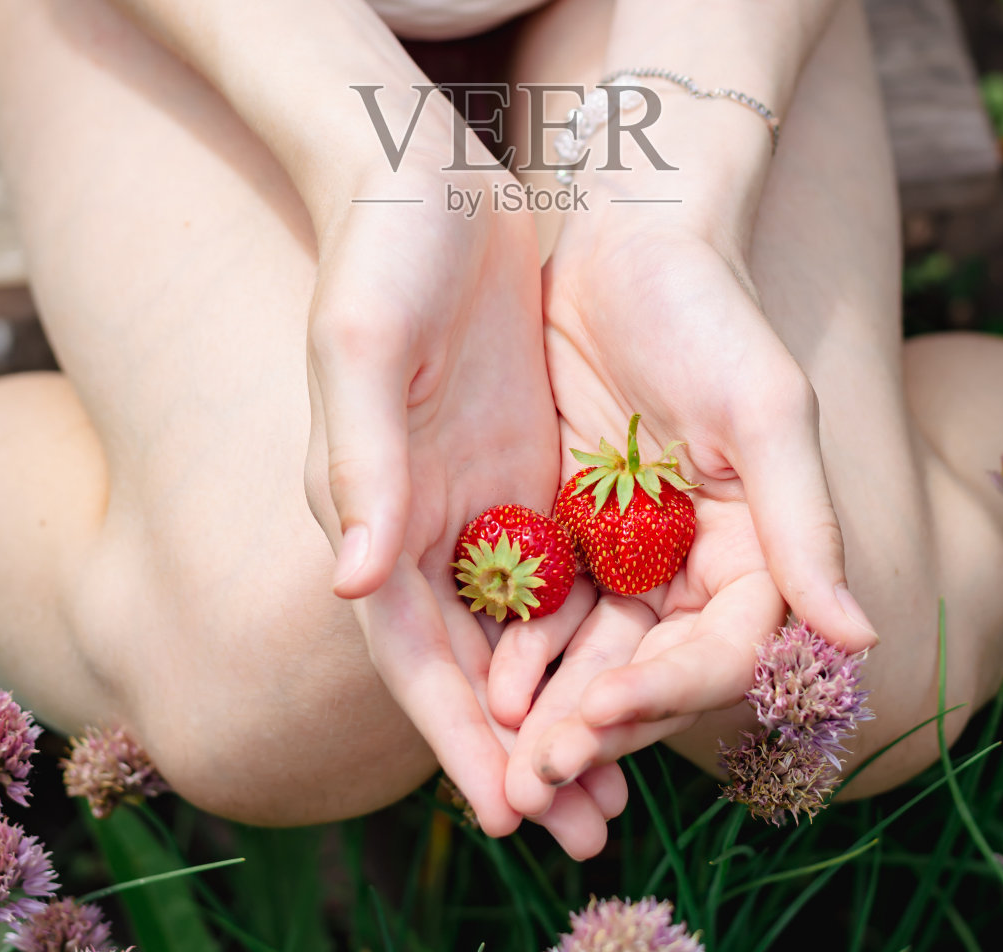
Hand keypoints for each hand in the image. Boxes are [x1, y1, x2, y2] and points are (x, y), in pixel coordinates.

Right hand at [300, 112, 623, 850]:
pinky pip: (565, 563)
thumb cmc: (382, 253)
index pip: (410, 651)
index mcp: (369, 508)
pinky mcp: (527, 459)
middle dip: (522, 747)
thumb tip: (357, 584)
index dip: (453, 735)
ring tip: (622, 783)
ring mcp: (480, 490)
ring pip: (527, 629)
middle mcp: (422, 518)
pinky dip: (595, 625)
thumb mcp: (363, 347)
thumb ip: (362, 462)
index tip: (509, 812)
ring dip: (567, 704)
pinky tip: (645, 666)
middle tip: (587, 827)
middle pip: (473, 662)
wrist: (429, 175)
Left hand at [490, 208, 876, 809]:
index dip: (668, 693)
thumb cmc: (708, 309)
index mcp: (756, 544)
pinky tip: (486, 679)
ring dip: (555, 706)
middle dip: (600, 724)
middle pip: (652, 667)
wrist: (625, 237)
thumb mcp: (764, 407)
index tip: (604, 716)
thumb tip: (858, 638)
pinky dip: (520, 644)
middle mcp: (694, 558)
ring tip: (508, 754)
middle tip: (541, 777)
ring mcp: (625, 544)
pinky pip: (542, 600)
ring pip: (593, 650)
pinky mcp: (565, 520)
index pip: (722, 650)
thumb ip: (803, 520)